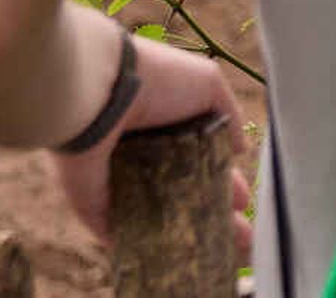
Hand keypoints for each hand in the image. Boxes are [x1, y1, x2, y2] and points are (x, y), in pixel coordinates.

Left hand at [53, 36, 246, 246]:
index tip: (242, 203)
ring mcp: (118, 178)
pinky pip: (116, 227)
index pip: (204, 159)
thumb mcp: (209, 85)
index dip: (225, 181)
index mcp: (173, 122)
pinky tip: (162, 257)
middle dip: (211, 214)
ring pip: (154, 212)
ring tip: (208, 254)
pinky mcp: (93, 200)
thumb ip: (228, 117)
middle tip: (238, 237)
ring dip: (179, 232)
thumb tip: (240, 150)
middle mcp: (146, 151)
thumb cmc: (158, 79)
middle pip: (183, 190)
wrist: (100, 90)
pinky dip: (135, 242)